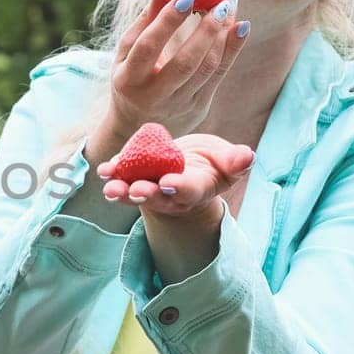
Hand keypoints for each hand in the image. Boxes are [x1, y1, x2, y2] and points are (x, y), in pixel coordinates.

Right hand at [85, 0, 248, 161]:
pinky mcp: (198, 107)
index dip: (167, 22)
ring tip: (229, 7)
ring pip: (206, 68)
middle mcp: (153, 96)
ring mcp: (178, 105)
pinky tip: (240, 28)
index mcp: (128, 79)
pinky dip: (232, 50)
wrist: (136, 127)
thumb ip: (146, 20)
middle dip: (205, 30)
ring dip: (223, 36)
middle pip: (184, 63)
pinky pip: (219, 76)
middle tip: (220, 3)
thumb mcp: (127, 53)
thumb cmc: (130, 78)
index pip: (148, 47)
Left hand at [96, 132, 254, 217]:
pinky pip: (121, 179)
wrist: (189, 165)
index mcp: (196, 189)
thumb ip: (235, 161)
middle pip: (158, 198)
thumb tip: (248, 156)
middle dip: (147, 193)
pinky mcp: (133, 178)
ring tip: (111, 188)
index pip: (188, 191)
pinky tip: (104, 170)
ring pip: (134, 193)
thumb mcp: (227, 160)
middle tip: (138, 190)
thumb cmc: (212, 163)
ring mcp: (150, 188)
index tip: (169, 183)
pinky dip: (112, 175)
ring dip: (122, 191)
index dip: (179, 187)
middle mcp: (171, 194)